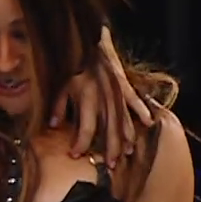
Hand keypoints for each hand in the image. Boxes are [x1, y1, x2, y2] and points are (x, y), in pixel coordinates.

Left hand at [50, 27, 153, 159]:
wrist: (84, 36)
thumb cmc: (70, 61)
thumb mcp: (60, 82)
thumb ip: (58, 105)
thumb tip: (53, 126)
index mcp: (84, 96)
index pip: (84, 126)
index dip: (80, 141)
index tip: (76, 154)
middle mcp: (100, 94)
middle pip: (108, 126)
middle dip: (110, 147)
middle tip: (112, 165)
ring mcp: (113, 87)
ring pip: (122, 116)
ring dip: (126, 135)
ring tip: (129, 153)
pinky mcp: (123, 79)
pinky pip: (133, 97)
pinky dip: (140, 109)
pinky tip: (148, 122)